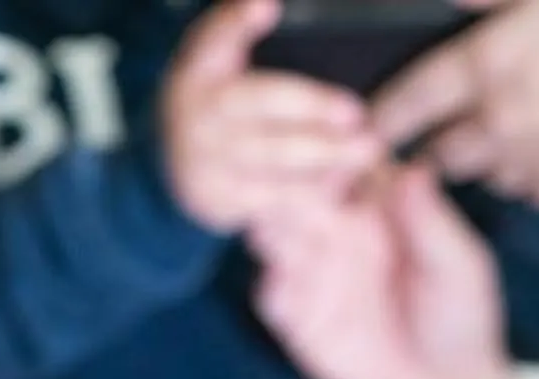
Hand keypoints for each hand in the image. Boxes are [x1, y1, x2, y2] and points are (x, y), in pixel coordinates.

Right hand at [165, 0, 385, 234]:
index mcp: (198, 67)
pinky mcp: (215, 200)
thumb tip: (265, 7)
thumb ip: (236, 28)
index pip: (213, 39)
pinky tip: (340, 182)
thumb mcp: (218, 57)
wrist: (171, 162)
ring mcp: (200, 160)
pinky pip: (269, 197)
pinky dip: (309, 190)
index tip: (265, 8)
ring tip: (367, 151)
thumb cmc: (218, 98)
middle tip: (357, 115)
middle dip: (312, 109)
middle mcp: (192, 112)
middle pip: (258, 105)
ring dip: (324, 156)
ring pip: (270, 157)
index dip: (236, 24)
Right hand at [255, 168, 538, 378]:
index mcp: (380, 208)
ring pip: (276, 238)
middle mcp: (338, 232)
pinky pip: (271, 295)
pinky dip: (271, 285)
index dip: (335, 150)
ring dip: (269, 228)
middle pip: (301, 194)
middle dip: (288, 183)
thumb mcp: (459, 265)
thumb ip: (431, 222)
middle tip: (288, 181)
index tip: (335, 140)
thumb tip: (412, 170)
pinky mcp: (295, 318)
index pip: (346, 166)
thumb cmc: (460, 318)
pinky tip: (281, 283)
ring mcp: (312, 273)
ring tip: (272, 227)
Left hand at [374, 0, 538, 208]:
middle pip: (440, 153)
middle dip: (438, 144)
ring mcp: (533, 164)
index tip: (367, 128)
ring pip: (489, 173)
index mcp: (490, 67)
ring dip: (493, 157)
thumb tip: (448, 1)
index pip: (406, 103)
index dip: (382, 118)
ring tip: (525, 129)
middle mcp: (498, 124)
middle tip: (448, 131)